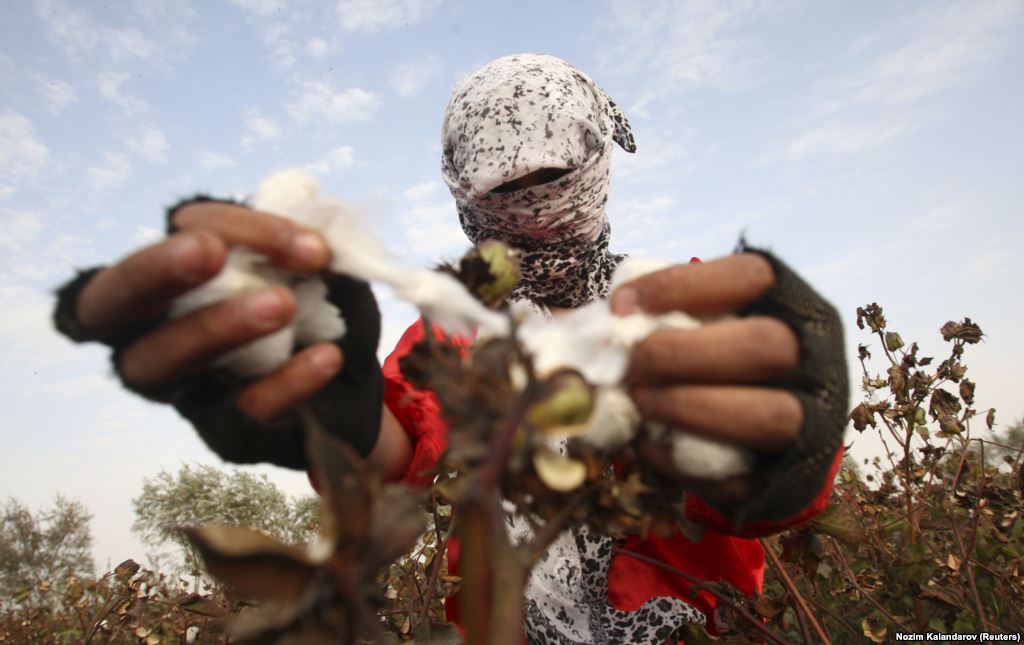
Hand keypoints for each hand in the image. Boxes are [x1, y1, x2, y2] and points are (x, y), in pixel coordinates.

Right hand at [75, 201, 342, 420]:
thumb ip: (304, 242)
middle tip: (208, 252)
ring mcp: (180, 385)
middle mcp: (151, 331)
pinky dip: (285, 381)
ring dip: (217, 325)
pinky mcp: (220, 429)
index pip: (177, 232)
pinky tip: (327, 357)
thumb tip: (313, 221)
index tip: (306, 243)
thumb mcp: (316, 270)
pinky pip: (240, 407)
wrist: (354, 394)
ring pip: (163, 359)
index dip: (221, 227)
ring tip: (281, 305)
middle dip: (157, 270)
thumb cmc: (318, 314)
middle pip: (115, 302)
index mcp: (174, 275)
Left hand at [611, 253, 803, 502]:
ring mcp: (811, 420)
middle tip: (630, 365)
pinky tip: (645, 444)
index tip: (620, 307)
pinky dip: (682, 461)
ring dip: (688, 407)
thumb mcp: (698, 321)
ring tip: (640, 401)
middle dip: (682, 355)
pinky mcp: (789, 477)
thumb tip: (586, 326)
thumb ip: (657, 316)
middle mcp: (814, 357)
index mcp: (789, 303)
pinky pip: (741, 475)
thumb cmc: (714, 359)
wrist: (764, 434)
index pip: (750, 277)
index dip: (680, 287)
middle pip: (766, 346)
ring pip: (768, 414)